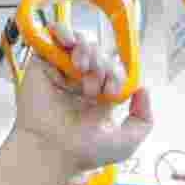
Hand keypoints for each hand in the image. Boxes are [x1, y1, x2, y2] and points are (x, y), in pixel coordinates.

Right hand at [9, 22, 152, 183]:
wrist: (52, 151)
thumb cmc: (84, 152)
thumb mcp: (127, 142)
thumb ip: (143, 119)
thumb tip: (143, 89)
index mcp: (98, 96)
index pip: (114, 70)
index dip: (117, 75)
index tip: (110, 93)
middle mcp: (79, 82)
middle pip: (100, 55)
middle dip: (102, 67)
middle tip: (92, 89)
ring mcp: (60, 71)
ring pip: (81, 43)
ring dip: (87, 51)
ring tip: (82, 68)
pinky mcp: (41, 63)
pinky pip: (54, 34)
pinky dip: (63, 31)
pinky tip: (69, 43)